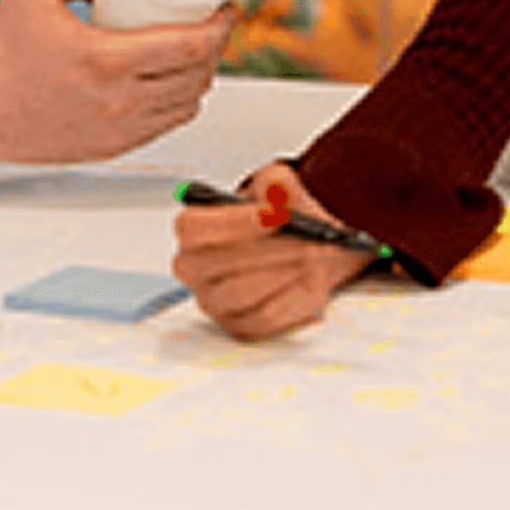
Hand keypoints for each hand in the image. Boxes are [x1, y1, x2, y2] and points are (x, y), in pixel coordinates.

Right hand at [0, 0, 234, 168]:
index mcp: (107, 62)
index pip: (192, 47)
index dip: (221, 26)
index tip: (226, 9)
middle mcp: (118, 103)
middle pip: (198, 77)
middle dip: (216, 49)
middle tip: (213, 26)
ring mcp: (116, 131)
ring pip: (185, 107)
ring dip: (201, 80)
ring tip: (196, 55)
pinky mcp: (107, 149)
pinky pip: (162, 128)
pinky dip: (177, 105)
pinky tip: (173, 87)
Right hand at [173, 163, 376, 339]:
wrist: (305, 247)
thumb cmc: (281, 219)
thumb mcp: (282, 188)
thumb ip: (277, 183)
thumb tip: (277, 186)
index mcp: (193, 230)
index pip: (193, 228)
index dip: (233, 222)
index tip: (274, 215)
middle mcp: (194, 269)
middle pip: (217, 265)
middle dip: (267, 249)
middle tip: (307, 237)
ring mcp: (214, 302)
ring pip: (240, 294)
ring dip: (284, 272)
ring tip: (315, 254)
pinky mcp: (239, 326)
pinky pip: (264, 319)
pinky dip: (294, 300)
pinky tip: (314, 281)